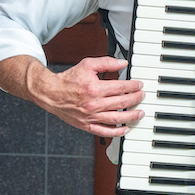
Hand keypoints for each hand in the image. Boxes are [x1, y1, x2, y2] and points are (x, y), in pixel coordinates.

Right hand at [3, 55, 142, 136]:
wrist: (51, 93)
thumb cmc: (69, 79)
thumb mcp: (87, 65)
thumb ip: (106, 63)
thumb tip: (123, 63)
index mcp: (95, 88)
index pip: (121, 88)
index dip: (134, 86)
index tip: (139, 85)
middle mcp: (93, 104)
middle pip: (121, 103)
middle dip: (136, 99)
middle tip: (142, 96)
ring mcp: (90, 116)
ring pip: (116, 119)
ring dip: (131, 117)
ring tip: (140, 113)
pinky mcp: (86, 125)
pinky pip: (104, 131)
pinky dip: (116, 132)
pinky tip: (125, 129)